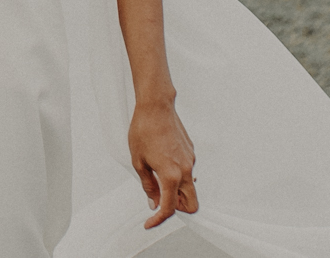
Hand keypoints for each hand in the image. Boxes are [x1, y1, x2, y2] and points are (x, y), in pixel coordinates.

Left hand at [130, 97, 197, 226]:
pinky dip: (177, 177)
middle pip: (192, 204)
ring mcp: (190, 161)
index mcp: (171, 175)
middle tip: (159, 202)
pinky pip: (187, 172)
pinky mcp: (190, 152)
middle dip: (178, 209)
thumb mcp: (138, 161)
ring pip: (190, 187)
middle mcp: (186, 170)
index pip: (169, 207)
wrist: (156, 106)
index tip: (149, 222)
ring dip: (177, 192)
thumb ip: (148, 185)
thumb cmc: (143, 131)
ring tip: (156, 179)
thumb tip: (153, 202)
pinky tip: (161, 163)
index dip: (158, 219)